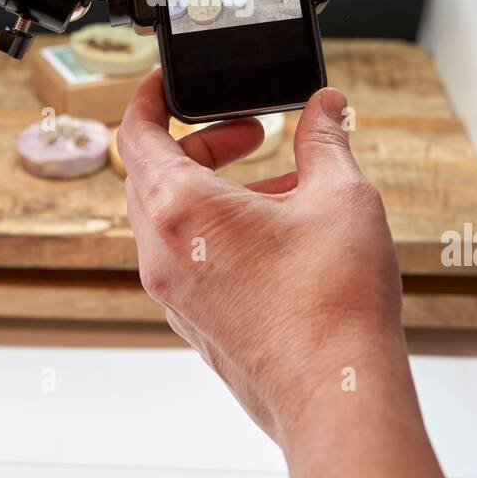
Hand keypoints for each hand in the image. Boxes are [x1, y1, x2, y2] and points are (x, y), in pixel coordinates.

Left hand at [118, 71, 405, 448]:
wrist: (338, 396)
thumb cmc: (334, 303)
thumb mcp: (341, 196)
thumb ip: (326, 139)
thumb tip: (326, 107)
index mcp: (180, 209)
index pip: (135, 132)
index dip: (150, 97)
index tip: (170, 81)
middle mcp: (162, 253)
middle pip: (154, 175)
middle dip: (202, 143)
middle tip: (253, 133)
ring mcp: (174, 295)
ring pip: (172, 220)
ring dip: (216, 188)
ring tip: (284, 186)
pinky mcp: (195, 324)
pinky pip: (188, 258)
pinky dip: (219, 231)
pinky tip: (280, 234)